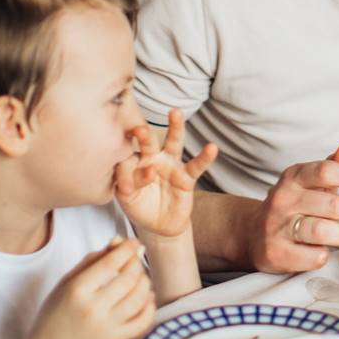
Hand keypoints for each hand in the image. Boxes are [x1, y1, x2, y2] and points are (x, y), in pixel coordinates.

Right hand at [23, 238, 155, 338]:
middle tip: (135, 259)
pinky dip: (150, 306)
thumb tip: (119, 242)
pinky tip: (146, 297)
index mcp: (77, 290)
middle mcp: (93, 309)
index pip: (110, 264)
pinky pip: (143, 321)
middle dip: (136, 263)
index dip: (127, 249)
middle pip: (128, 279)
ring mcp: (106, 327)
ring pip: (139, 298)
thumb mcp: (68, 280)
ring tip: (140, 277)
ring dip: (145, 282)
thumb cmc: (58, 309)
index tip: (134, 243)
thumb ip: (93, 260)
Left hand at [115, 109, 217, 237]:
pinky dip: (205, 157)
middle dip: (145, 135)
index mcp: (135, 162)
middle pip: (150, 141)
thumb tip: (134, 176)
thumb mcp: (127, 198)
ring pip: (174, 143)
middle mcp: (153, 158)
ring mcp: (171, 165)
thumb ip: (126, 184)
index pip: (128, 160)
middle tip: (140, 130)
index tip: (126, 189)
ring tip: (175, 113)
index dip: (126, 173)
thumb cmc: (141, 206)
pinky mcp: (187, 177)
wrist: (160, 224)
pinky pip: (197, 165)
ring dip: (175, 127)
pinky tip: (211, 148)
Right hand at [246, 144, 338, 273]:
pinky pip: (313, 256)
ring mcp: (277, 227)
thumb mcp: (310, 183)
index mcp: (294, 177)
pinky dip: (324, 254)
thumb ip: (332, 167)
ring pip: (323, 231)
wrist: (251, 234)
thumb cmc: (292, 207)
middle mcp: (284, 199)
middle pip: (332, 205)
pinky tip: (322, 249)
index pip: (328, 171)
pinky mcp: (276, 253)